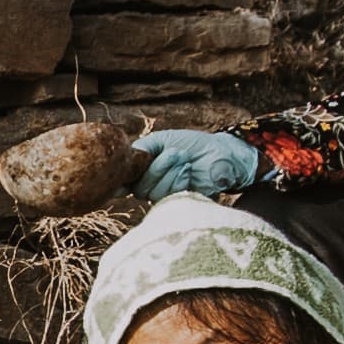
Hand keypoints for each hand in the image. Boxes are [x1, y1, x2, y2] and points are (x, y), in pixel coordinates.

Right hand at [134, 128, 267, 201]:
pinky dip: (179, 180)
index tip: (130, 170)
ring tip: (185, 160)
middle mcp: (150, 186)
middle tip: (176, 153)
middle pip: (139, 187)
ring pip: (153, 193)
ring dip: (171, 172)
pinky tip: (188, 172)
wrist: (220, 153)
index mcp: (143, 170)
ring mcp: (165, 196)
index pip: (124, 180)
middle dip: (158, 167)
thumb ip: (142, 149)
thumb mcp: (163, 140)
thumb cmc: (192, 145)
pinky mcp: (180, 203)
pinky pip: (169, 197)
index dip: (123, 178)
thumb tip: (124, 160)